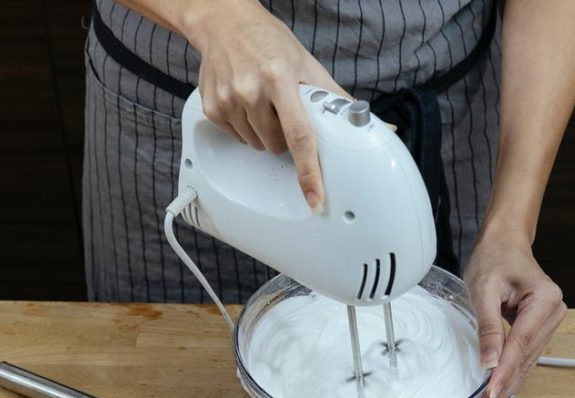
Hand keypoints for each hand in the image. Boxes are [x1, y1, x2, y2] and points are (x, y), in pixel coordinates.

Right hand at [184, 1, 349, 210]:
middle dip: (285, 137)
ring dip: (265, 133)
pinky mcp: (212, 109)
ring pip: (257, 145)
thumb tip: (362, 120)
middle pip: (277, 146)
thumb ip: (332, 95)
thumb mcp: (305, 62)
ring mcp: (228, 101)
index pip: (299, 136)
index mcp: (279, 78)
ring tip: (263, 103)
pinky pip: (237, 138)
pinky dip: (246, 127)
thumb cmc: (268, 41)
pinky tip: (245, 103)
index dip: (308, 171)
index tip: (314, 197)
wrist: (224, 22)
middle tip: (283, 112)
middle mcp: (251, 90)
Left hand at [464, 233, 566, 397]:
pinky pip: (523, 358)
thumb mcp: (484, 289)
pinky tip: (495, 396)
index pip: (520, 344)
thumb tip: (489, 364)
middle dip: (503, 389)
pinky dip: (509, 377)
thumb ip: (487, 327)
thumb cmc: (494, 259)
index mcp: (545, 300)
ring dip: (506, 389)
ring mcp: (549, 324)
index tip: (488, 397)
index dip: (503, 373)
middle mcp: (554, 314)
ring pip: (526, 364)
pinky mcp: (538, 330)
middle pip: (525, 360)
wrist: (504, 243)